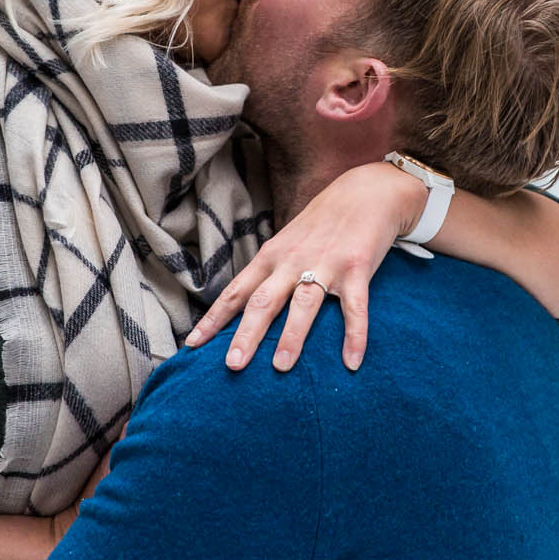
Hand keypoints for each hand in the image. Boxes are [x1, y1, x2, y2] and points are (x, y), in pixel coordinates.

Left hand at [183, 161, 424, 372]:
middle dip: (246, 334)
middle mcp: (292, 261)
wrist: (365, 192)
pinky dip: (354, 336)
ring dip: (292, 337)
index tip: (192, 346)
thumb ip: (271, 272)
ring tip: (281, 368)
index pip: (236, 292)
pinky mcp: (356, 268)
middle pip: (263, 301)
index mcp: (271, 256)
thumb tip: (247, 309)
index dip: (214, 319)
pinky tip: (352, 362)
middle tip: (232, 365)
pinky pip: (354, 308)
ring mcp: (325, 264)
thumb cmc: (321, 224)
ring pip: (303, 305)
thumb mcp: (287, 242)